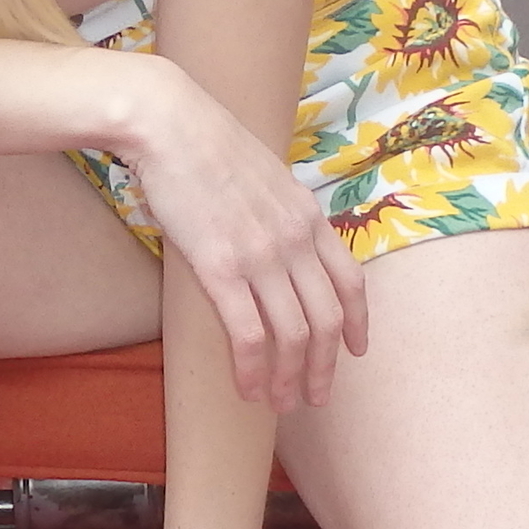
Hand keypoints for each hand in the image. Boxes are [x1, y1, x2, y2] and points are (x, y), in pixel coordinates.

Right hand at [118, 62, 367, 408]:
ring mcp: (261, 256)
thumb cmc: (205, 145)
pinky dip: (252, 370)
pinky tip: (246, 389)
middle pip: (326, 319)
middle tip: (315, 397)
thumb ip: (280, 212)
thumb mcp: (264, 175)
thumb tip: (277, 242)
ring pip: (293, 336)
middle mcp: (294, 239)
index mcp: (307, 216)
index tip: (355, 351)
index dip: (357, 323)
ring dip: (289, 378)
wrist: (170, 124)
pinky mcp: (221, 269)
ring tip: (280, 404)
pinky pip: (249, 335)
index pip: (350, 281)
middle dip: (325, 367)